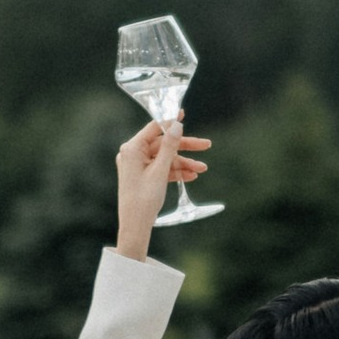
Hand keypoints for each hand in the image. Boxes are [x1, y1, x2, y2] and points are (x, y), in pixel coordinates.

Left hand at [115, 119, 208, 256]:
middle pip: (163, 144)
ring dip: (184, 163)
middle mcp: (133, 154)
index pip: (154, 128)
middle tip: (206, 145)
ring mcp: (138, 165)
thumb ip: (169, 147)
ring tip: (202, 169)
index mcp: (132, 149)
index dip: (171, 121)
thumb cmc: (143, 199)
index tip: (183, 112)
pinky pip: (162, 168)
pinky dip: (176, 171)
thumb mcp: (160, 171)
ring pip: (165, 158)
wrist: (135, 226)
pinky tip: (192, 176)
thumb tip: (176, 126)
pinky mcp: (143, 176)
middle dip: (185, 147)